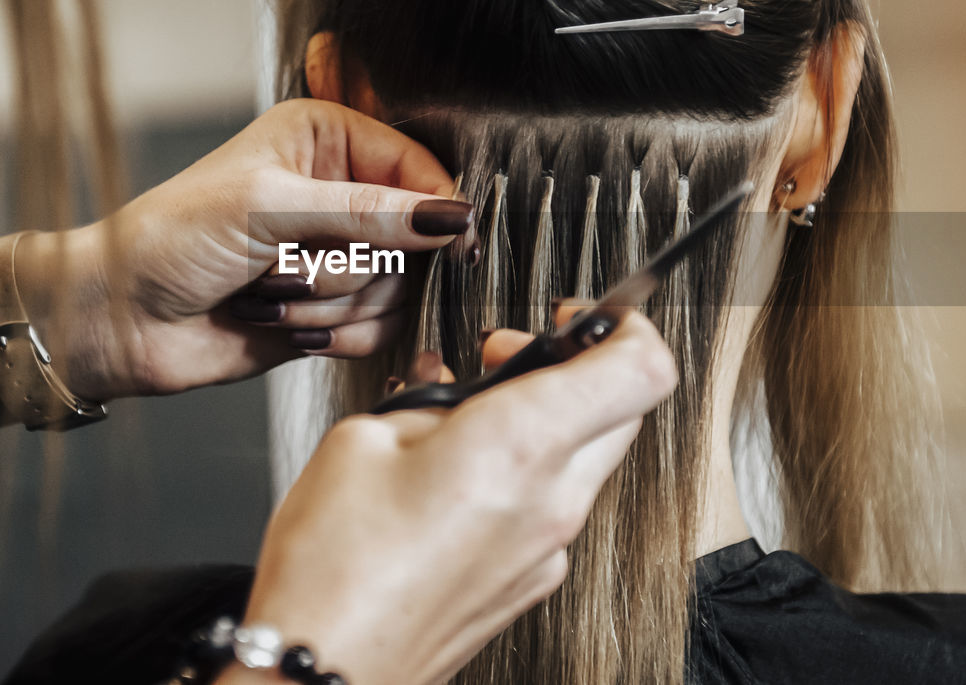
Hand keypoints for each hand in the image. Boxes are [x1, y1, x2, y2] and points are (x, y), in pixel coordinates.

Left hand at [15, 99, 472, 399]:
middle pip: (414, 237)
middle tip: (291, 263)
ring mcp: (337, 253)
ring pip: (397, 289)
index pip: (418, 166)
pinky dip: (334, 334)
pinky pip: (379, 329)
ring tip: (270, 291)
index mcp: (326, 139)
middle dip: (353, 263)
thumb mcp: (269, 207)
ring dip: (330, 302)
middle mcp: (339, 192)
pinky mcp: (332, 308)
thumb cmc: (173, 240)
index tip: (446, 240)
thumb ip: (366, 210)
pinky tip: (283, 322)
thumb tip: (446, 214)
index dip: (433, 207)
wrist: (123, 319)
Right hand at [228, 306, 676, 684]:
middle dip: (576, 366)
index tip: (580, 316)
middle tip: (507, 357)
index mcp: (518, 446)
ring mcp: (548, 550)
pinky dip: (527, 470)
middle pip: (625, 410)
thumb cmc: (333, 570)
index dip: (625, 324)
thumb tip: (460, 392)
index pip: (640, 368)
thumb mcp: (364, 438)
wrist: (324, 675)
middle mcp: (552, 502)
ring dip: (548, 419)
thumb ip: (433, 401)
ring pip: (589, 456)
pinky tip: (460, 470)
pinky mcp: (530, 582)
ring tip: (468, 416)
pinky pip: (555, 504)